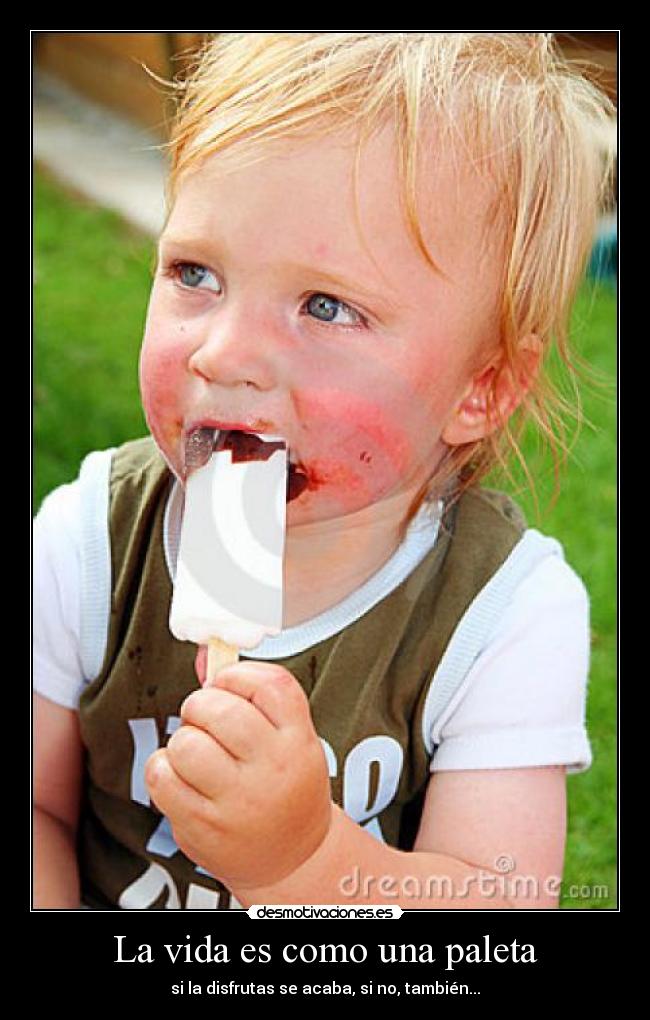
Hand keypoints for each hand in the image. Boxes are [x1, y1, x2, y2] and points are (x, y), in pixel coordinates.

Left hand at [145, 660, 332, 889]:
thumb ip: (249, 693)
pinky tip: (182, 777)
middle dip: (201, 705)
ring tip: (198, 755)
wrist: (292, 857)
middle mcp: (272, 769)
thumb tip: (204, 653)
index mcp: (298, 740)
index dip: (238, 675)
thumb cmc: (284, 783)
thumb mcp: (287, 736)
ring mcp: (237, 801)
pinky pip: (162, 776)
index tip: (228, 684)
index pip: (269, 684)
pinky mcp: (203, 826)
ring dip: (183, 741)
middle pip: (217, 708)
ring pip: (185, 743)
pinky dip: (163, 769)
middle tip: (207, 721)